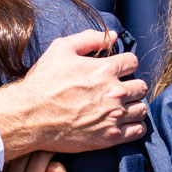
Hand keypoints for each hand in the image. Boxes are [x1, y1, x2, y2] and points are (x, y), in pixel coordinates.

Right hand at [0, 30, 148, 160]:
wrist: (29, 116)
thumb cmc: (43, 82)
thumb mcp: (61, 49)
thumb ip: (89, 38)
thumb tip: (113, 36)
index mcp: (106, 69)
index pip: (133, 62)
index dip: (125, 64)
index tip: (117, 71)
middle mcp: (114, 91)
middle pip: (141, 86)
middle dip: (131, 86)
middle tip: (119, 91)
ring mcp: (114, 115)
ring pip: (142, 109)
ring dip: (134, 106)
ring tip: (122, 108)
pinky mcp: (110, 136)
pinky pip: (138, 131)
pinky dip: (135, 126)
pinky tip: (124, 123)